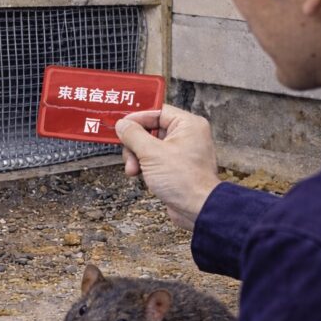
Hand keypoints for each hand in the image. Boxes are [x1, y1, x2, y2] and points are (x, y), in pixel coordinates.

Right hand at [114, 104, 220, 230]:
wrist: (198, 209)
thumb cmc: (184, 180)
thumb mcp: (151, 153)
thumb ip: (133, 135)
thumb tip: (122, 125)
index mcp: (187, 124)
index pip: (157, 111)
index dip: (137, 118)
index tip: (121, 126)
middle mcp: (187, 135)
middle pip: (151, 130)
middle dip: (135, 144)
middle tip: (129, 155)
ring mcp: (182, 152)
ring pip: (150, 146)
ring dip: (137, 158)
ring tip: (133, 170)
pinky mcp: (177, 167)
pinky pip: (155, 160)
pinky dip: (145, 166)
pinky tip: (140, 176)